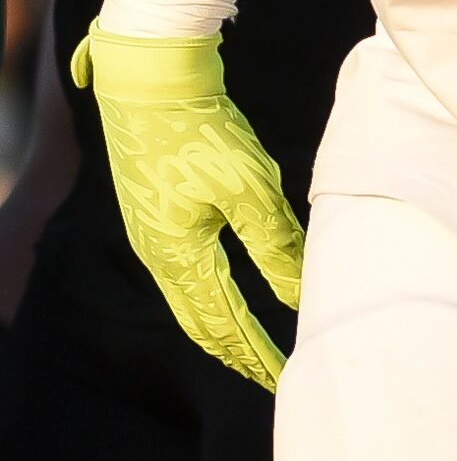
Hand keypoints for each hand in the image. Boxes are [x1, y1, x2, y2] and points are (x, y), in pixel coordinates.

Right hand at [71, 25, 302, 389]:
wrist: (152, 84)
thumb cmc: (202, 133)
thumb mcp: (248, 190)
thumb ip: (274, 245)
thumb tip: (299, 294)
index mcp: (179, 257)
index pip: (223, 324)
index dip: (254, 353)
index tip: (283, 376)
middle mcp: (160, 255)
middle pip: (201, 321)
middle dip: (237, 350)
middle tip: (272, 373)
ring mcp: (155, 235)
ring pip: (192, 298)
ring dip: (223, 326)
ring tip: (253, 346)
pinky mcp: (159, 214)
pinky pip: (188, 272)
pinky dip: (211, 295)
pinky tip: (228, 293)